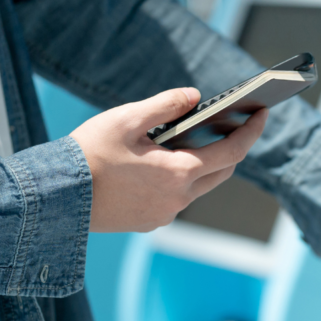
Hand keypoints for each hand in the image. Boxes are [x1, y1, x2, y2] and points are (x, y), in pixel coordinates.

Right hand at [71, 87, 267, 232]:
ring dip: (200, 166)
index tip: (262, 115)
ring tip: (187, 142)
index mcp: (179, 172)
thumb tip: (195, 97)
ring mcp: (165, 214)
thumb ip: (165, 105)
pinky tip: (158, 166)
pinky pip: (175, 199)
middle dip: (229, 148)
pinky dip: (177, 181)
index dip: (251, 132)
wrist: (57, 197)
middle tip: (228, 125)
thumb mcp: (126, 119)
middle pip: (220, 172)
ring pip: (197, 187)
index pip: (231, 152)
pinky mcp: (151, 222)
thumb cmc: (89, 154)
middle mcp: (179, 199)